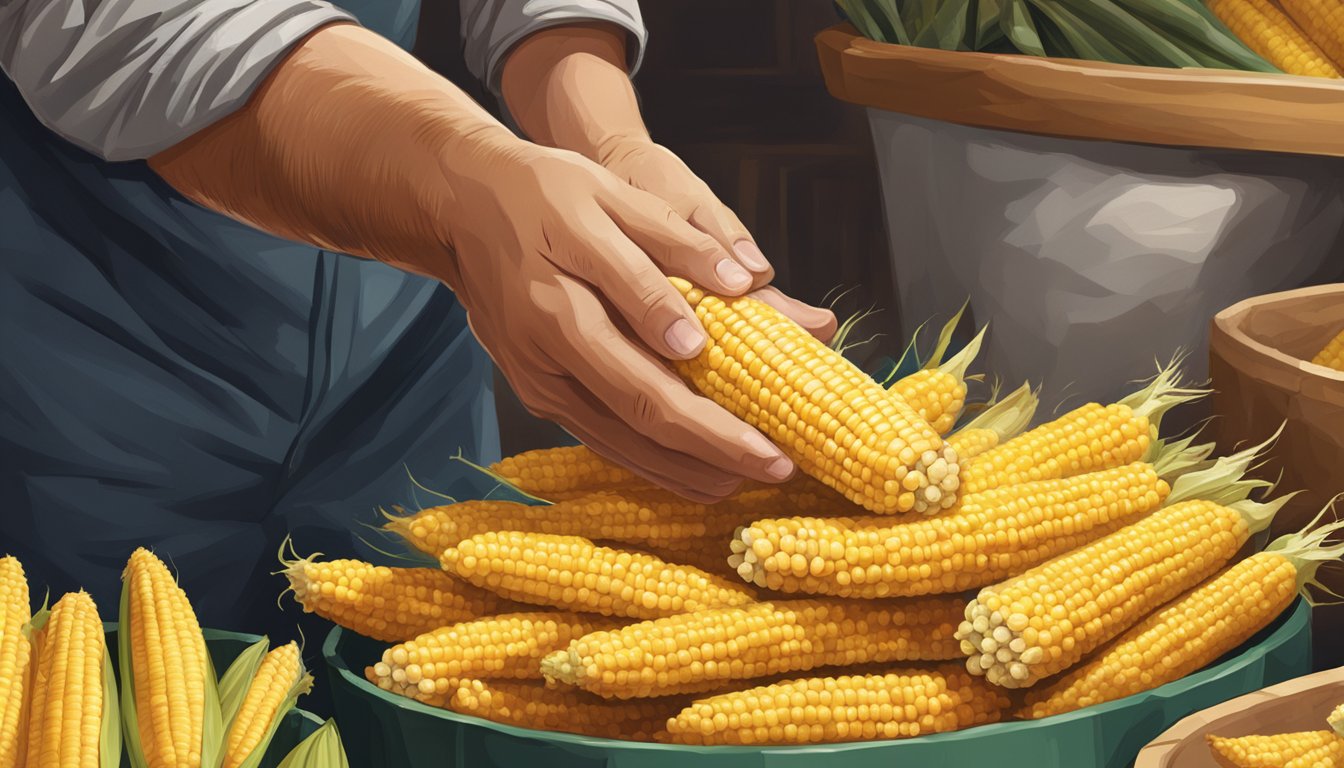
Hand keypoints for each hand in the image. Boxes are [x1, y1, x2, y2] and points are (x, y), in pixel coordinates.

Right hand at [427, 135, 798, 500]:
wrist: (462, 210)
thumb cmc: (541, 196)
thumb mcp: (608, 195)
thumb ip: (672, 243)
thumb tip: (740, 282)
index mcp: (562, 305)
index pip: (647, 371)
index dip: (708, 412)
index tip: (765, 436)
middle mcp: (546, 357)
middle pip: (640, 418)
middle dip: (714, 451)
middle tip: (778, 469)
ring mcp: (540, 384)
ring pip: (621, 444)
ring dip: (686, 471)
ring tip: (749, 482)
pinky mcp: (542, 396)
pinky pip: (604, 440)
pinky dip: (653, 463)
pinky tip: (696, 474)